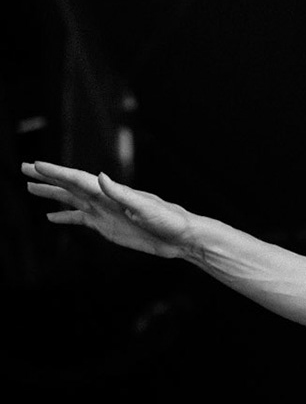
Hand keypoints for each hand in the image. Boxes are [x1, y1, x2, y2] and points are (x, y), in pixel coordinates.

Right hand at [21, 161, 198, 259]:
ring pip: (71, 200)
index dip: (56, 172)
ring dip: (51, 194)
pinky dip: (65, 217)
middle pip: (69, 185)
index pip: (78, 179)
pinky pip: (80, 219)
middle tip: (24, 167)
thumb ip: (121, 193)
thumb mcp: (145, 206)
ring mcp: (105, 212)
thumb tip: (99, 176)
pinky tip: (51, 217)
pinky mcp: (108, 226)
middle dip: (47, 177)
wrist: (183, 237)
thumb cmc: (169, 219)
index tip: (36, 165)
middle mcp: (105, 199)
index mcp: (112, 192)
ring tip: (30, 187)